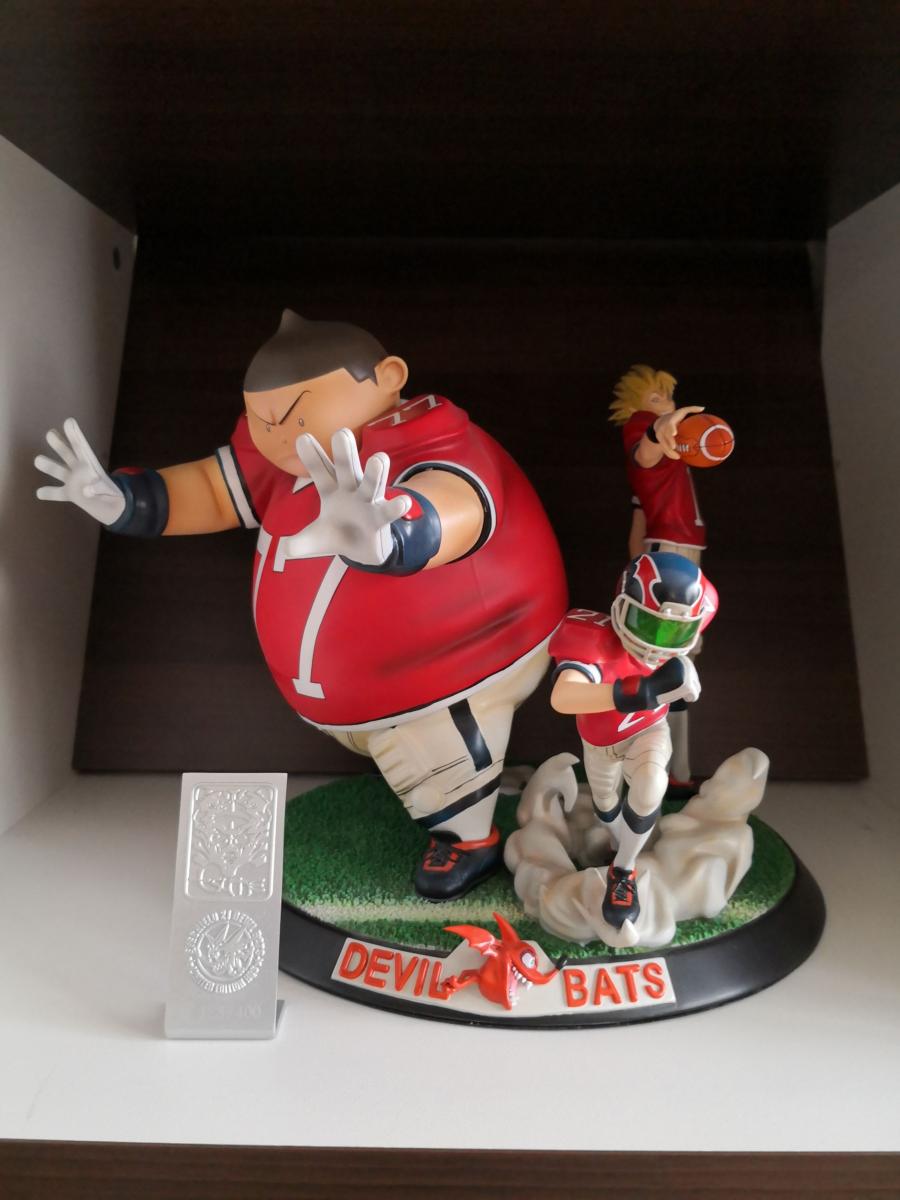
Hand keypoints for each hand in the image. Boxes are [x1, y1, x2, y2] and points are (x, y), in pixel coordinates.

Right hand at [34, 418, 125, 525]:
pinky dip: (48, 493)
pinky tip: (40, 493)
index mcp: (90, 463)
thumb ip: (98, 490)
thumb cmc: (112, 491)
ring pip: (57, 470)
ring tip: (38, 460)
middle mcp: (78, 468)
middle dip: (58, 443)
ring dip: (48, 465)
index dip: (74, 434)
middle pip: (66, 453)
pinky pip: (56, 494)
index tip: (69, 421)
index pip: (81, 446)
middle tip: (50, 434)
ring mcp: (72, 480)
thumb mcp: (111, 490)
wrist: (110, 502)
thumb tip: (85, 491)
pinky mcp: (69, 493)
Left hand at [275, 428, 409, 565]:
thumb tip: (285, 549)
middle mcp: (350, 490)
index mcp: (331, 489)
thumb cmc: (337, 534)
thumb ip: (301, 543)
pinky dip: (396, 507)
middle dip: (344, 452)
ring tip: (379, 459)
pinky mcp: (381, 518)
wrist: (362, 550)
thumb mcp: (315, 539)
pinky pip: (389, 511)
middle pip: (346, 468)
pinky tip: (402, 502)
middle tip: (341, 432)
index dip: (312, 456)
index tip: (302, 438)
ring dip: (375, 472)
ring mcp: (368, 502)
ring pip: (372, 483)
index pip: (321, 470)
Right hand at [652, 656, 700, 705]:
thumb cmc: (659, 681)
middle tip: (674, 689)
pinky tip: (680, 696)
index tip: (673, 683)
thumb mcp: (671, 670)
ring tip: (676, 692)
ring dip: (687, 693)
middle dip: (687, 688)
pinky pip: (694, 696)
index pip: (692, 673)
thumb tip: (693, 676)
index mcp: (683, 659)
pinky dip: (688, 699)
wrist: (648, 689)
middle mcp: (687, 664)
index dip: (684, 681)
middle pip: (695, 681)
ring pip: (697, 688)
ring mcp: (688, 675)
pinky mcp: (688, 685)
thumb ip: (682, 671)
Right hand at [653, 405, 704, 460]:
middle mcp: (663, 427)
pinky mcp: (659, 440)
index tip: (674, 433)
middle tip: (674, 447)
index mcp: (669, 420)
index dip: (671, 429)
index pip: (669, 424)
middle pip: (665, 435)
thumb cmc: (676, 416)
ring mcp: (660, 434)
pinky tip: (677, 457)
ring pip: (663, 444)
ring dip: (669, 451)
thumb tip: (703, 408)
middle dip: (669, 441)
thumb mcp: (682, 411)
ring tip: (677, 457)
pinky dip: (669, 453)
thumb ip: (691, 409)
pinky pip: (663, 448)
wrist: (660, 421)